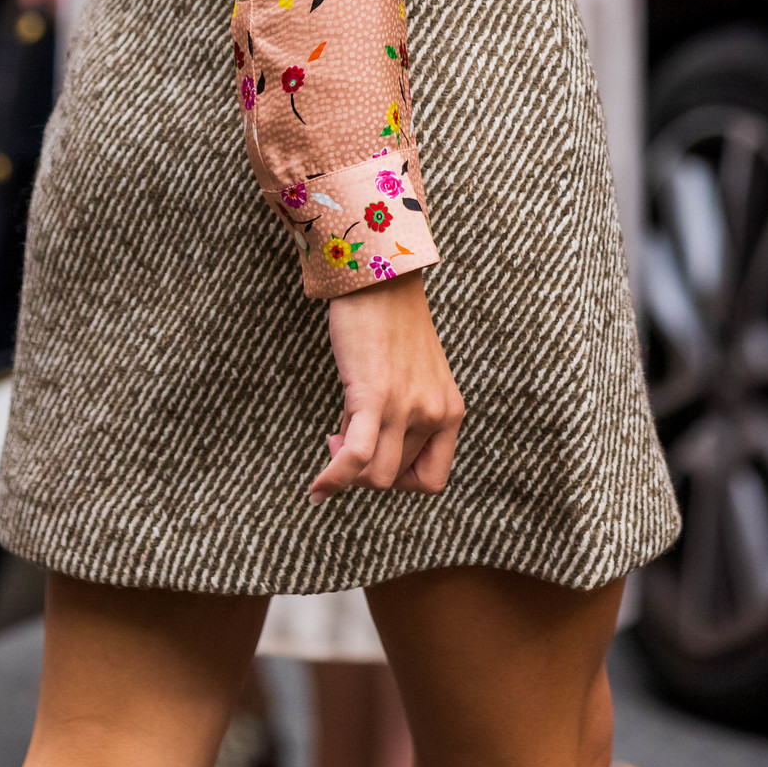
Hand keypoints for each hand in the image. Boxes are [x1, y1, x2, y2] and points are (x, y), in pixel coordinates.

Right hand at [308, 268, 463, 505]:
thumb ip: (404, 414)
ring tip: (335, 434)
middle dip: (367, 469)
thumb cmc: (389, 322)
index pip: (431, 480)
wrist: (378, 276)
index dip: (399, 480)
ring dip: (350, 472)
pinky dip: (333, 480)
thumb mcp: (414, 376)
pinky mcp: (374, 396)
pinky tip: (317, 490)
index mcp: (450, 410)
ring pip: (378, 478)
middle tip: (345, 435)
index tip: (375, 458)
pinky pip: (356, 457)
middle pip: (397, 479)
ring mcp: (407, 406)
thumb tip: (365, 455)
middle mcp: (434, 412)